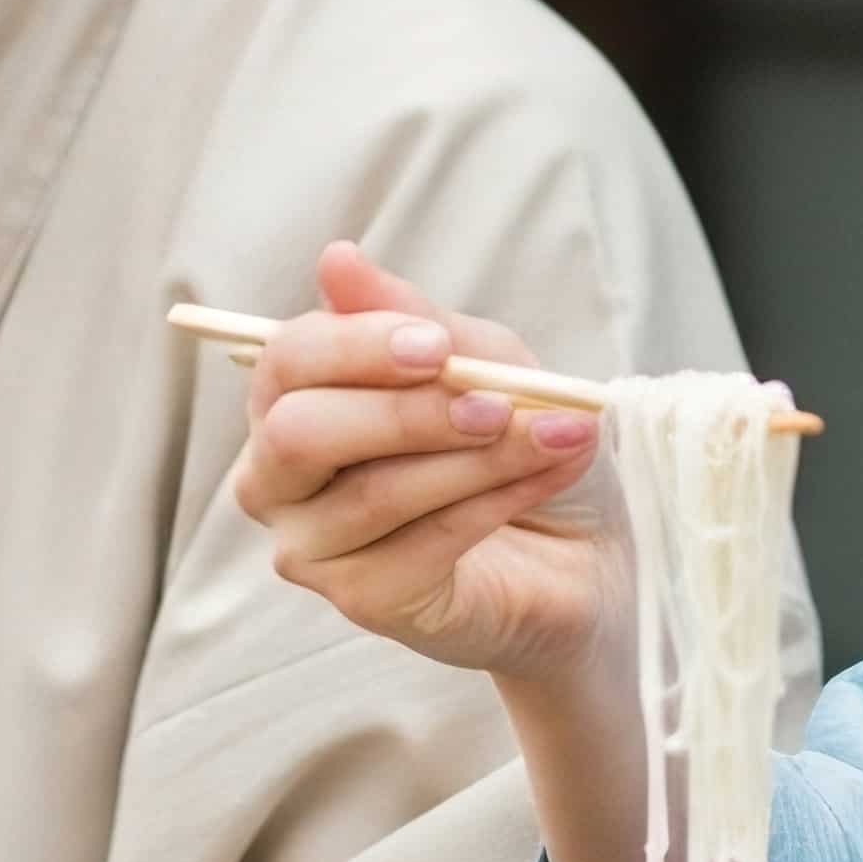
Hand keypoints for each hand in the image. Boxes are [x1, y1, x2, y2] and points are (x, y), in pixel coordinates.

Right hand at [223, 242, 619, 680]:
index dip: (356, 347)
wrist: (581, 550)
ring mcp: (313, 547)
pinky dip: (492, 505)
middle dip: (406, 412)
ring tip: (556, 436)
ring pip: (372, 493)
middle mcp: (280, 478)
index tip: (436, 344)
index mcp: (293, 401)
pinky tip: (542, 481)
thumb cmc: (513, 443)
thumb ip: (411, 316)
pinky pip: (419, 546)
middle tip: (497, 404)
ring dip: (476, 458)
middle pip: (299, 433)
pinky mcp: (363, 602)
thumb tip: (337, 260)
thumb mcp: (480, 361)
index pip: (286, 362)